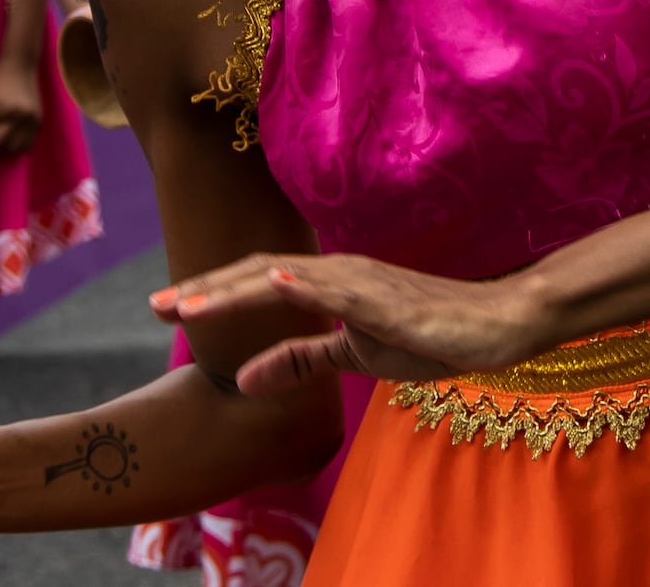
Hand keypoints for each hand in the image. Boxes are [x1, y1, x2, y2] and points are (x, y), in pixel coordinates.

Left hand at [0, 55, 41, 154]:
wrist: (20, 65)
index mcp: (10, 111)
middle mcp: (25, 117)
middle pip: (7, 145)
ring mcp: (34, 118)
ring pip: (21, 146)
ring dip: (11, 142)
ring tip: (5, 130)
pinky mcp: (40, 119)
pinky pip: (31, 141)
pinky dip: (22, 141)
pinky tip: (15, 133)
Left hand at [152, 253, 547, 396]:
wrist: (497, 323)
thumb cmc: (430, 332)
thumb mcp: (354, 355)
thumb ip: (300, 359)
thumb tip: (243, 379)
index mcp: (329, 282)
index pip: (256, 283)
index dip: (210, 292)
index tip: (162, 308)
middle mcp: (338, 270)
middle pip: (257, 272)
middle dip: (204, 288)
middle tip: (153, 306)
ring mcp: (363, 280)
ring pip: (287, 277)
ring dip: (236, 288)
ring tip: (190, 300)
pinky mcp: (390, 298)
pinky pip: (341, 291)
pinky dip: (303, 284)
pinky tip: (274, 282)